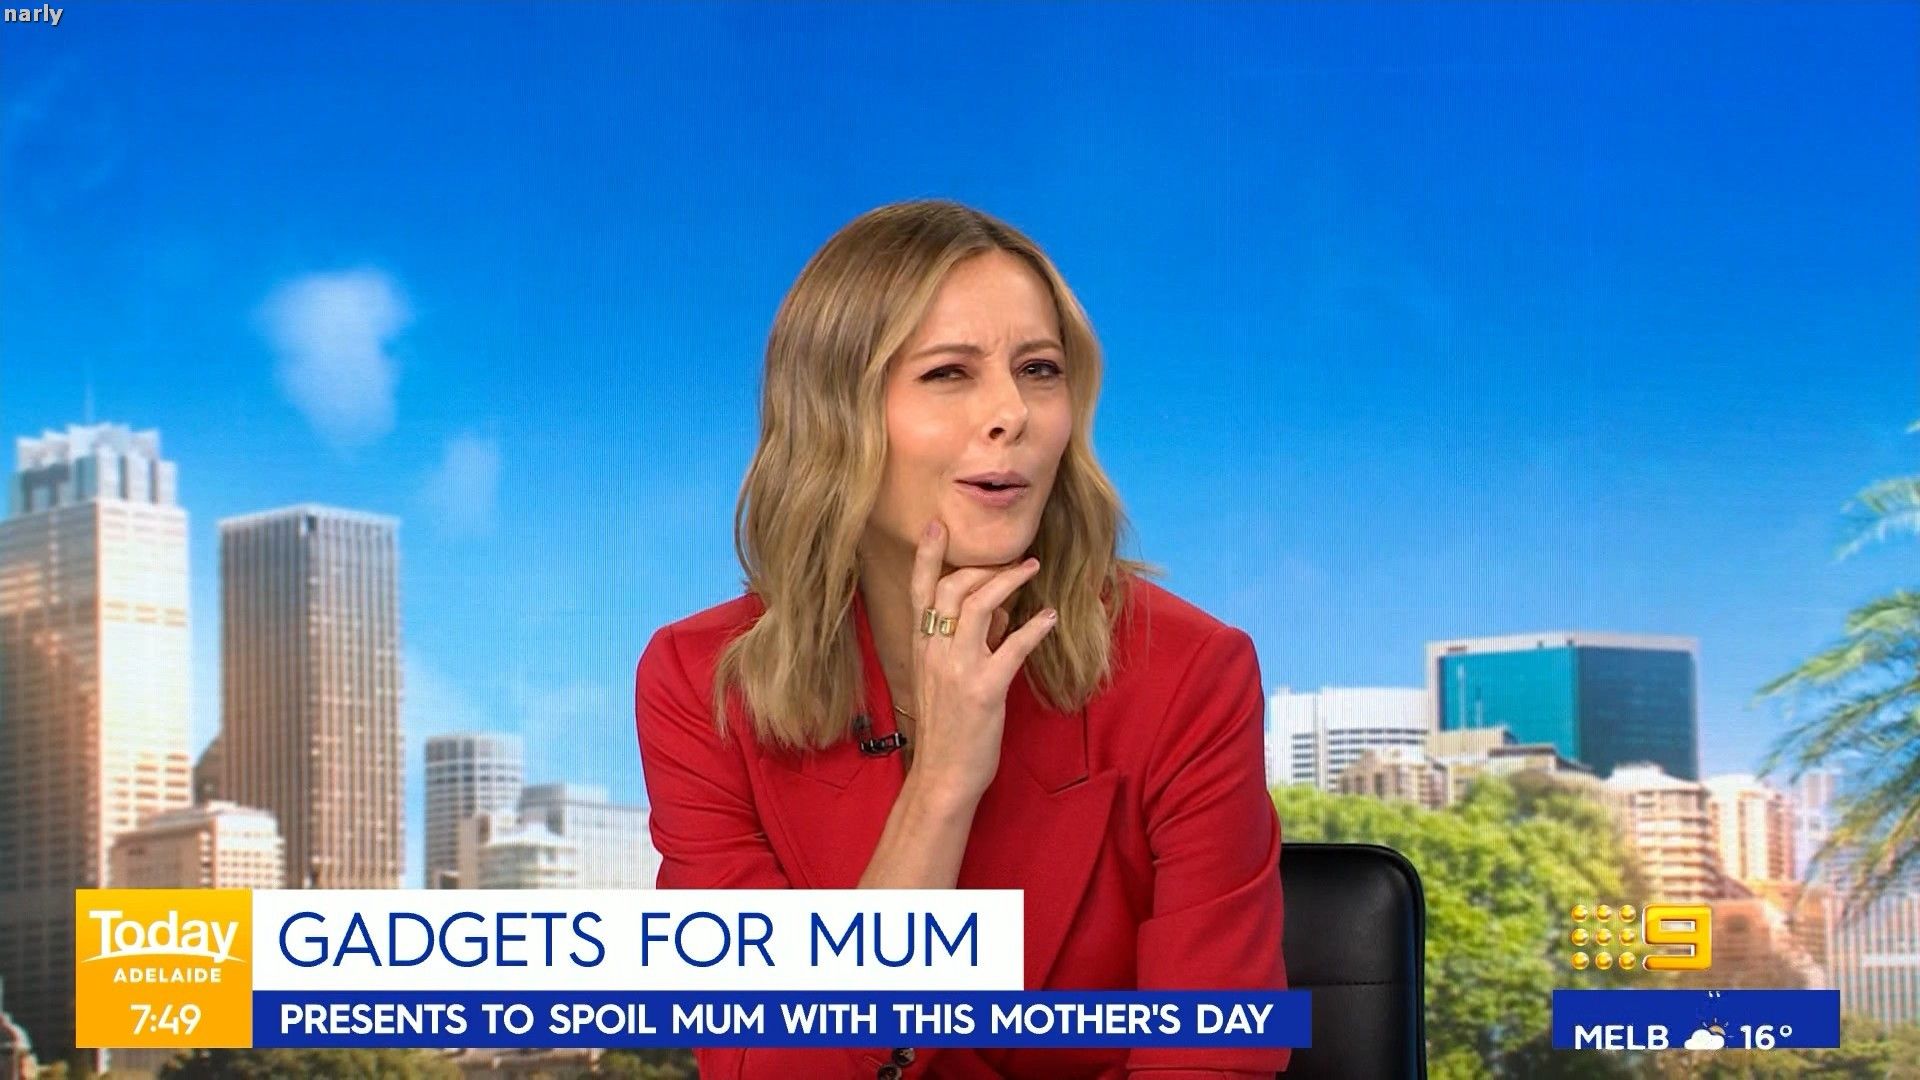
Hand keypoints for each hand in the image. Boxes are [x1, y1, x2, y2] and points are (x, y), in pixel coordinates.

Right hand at [905, 519, 1058, 804]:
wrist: (942, 774)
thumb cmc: (948, 726)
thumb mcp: (947, 677)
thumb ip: (968, 640)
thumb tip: (998, 610)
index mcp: (922, 646)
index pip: (920, 590)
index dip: (928, 555)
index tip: (938, 525)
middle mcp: (934, 651)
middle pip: (953, 587)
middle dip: (986, 564)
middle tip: (1016, 559)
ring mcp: (957, 669)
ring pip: (979, 605)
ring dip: (1010, 581)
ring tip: (1034, 570)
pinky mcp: (984, 690)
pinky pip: (1012, 647)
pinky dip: (1035, 627)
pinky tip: (1050, 617)